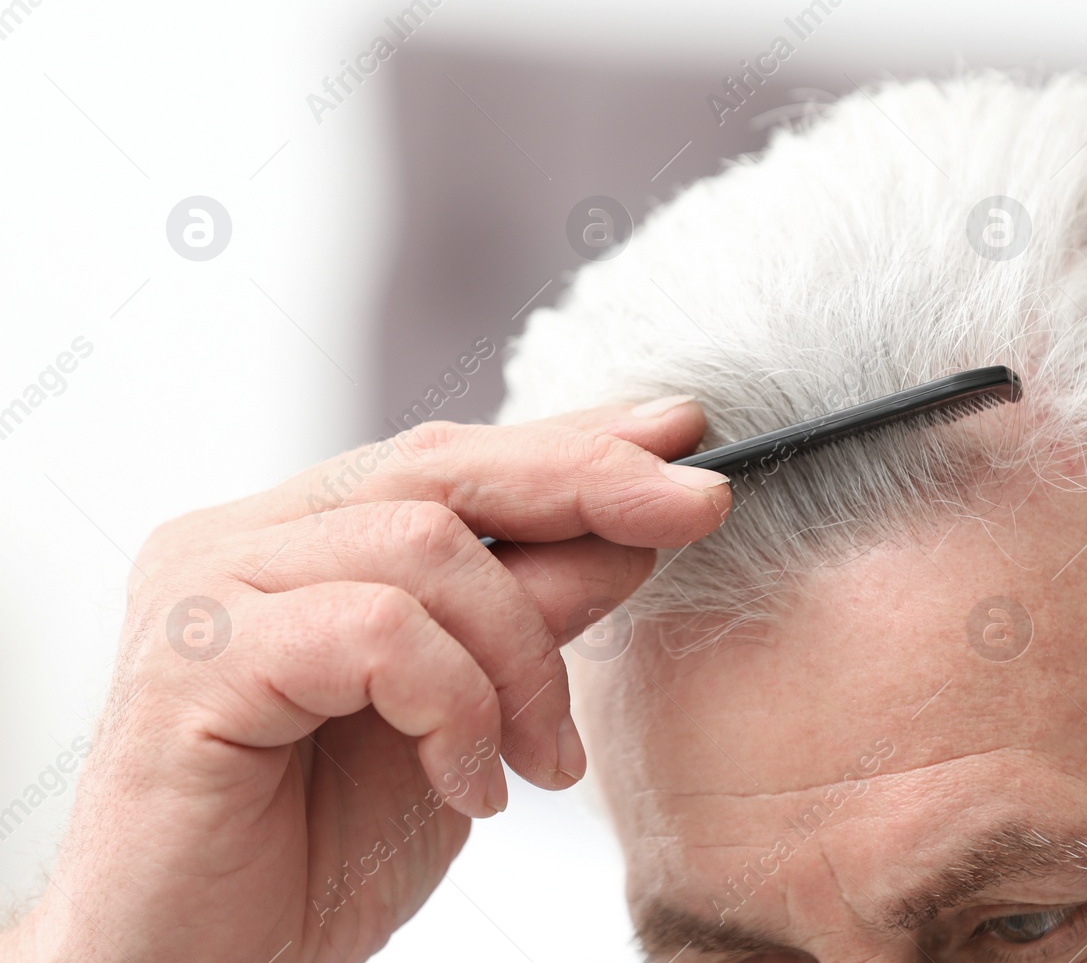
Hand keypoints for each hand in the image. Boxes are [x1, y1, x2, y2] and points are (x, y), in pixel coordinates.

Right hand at [5, 400, 728, 961]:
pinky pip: (376, 633)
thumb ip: (529, 616)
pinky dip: (454, 706)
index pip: (454, 456)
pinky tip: (471, 785)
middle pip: (439, 466)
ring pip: (422, 545)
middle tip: (698, 506)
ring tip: (543, 760)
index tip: (684, 436)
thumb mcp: (467, 715)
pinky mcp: (194, 659)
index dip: (574, 442)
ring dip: (521, 655)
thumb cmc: (317, 846)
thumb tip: (634, 533)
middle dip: (587, 483)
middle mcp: (243, 537)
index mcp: (300, 535)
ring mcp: (209, 588)